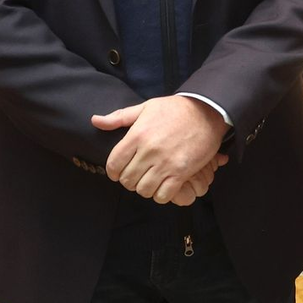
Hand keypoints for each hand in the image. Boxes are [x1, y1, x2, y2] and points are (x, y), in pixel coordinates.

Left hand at [92, 96, 229, 204]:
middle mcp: (149, 150)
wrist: (207, 112)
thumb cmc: (175, 109)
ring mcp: (165, 163)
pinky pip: (163, 195)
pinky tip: (163, 185)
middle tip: (137, 174)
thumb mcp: (146, 107)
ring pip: (143, 190)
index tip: (119, 170)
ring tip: (150, 179)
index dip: (113, 171)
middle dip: (130, 180)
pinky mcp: (181, 172)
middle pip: (127, 180)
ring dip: (145, 188)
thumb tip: (95, 121)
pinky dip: (161, 194)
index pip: (113, 164)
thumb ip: (119, 117)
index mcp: (137, 135)